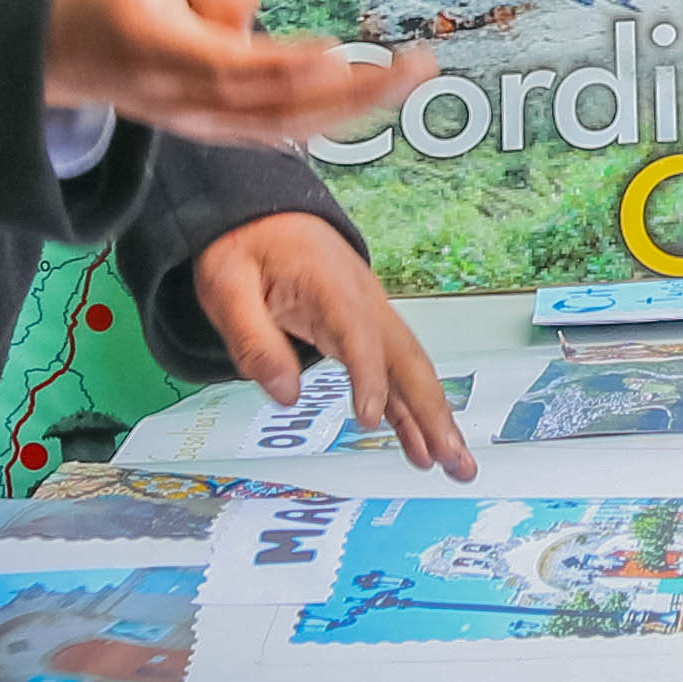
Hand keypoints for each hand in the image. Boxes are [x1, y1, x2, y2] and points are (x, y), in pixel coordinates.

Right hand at [47, 0, 415, 148]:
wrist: (36, 41)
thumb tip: (256, 15)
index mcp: (163, 52)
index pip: (241, 70)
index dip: (295, 69)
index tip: (345, 54)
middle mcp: (182, 99)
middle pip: (278, 109)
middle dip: (355, 92)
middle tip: (420, 66)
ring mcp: (193, 119)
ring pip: (281, 128)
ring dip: (351, 108)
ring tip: (411, 75)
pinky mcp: (203, 121)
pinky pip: (269, 129)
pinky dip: (320, 119)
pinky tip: (366, 100)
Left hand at [190, 210, 475, 479]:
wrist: (264, 215)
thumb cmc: (246, 246)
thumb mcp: (227, 285)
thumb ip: (252, 339)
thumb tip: (284, 393)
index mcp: (331, 284)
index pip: (358, 334)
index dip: (369, 377)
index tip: (369, 419)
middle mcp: (365, 301)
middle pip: (407, 359)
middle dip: (433, 411)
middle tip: (452, 458)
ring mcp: (371, 317)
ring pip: (411, 371)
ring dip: (435, 419)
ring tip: (456, 466)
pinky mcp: (365, 333)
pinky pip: (394, 376)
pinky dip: (410, 413)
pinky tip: (421, 448)